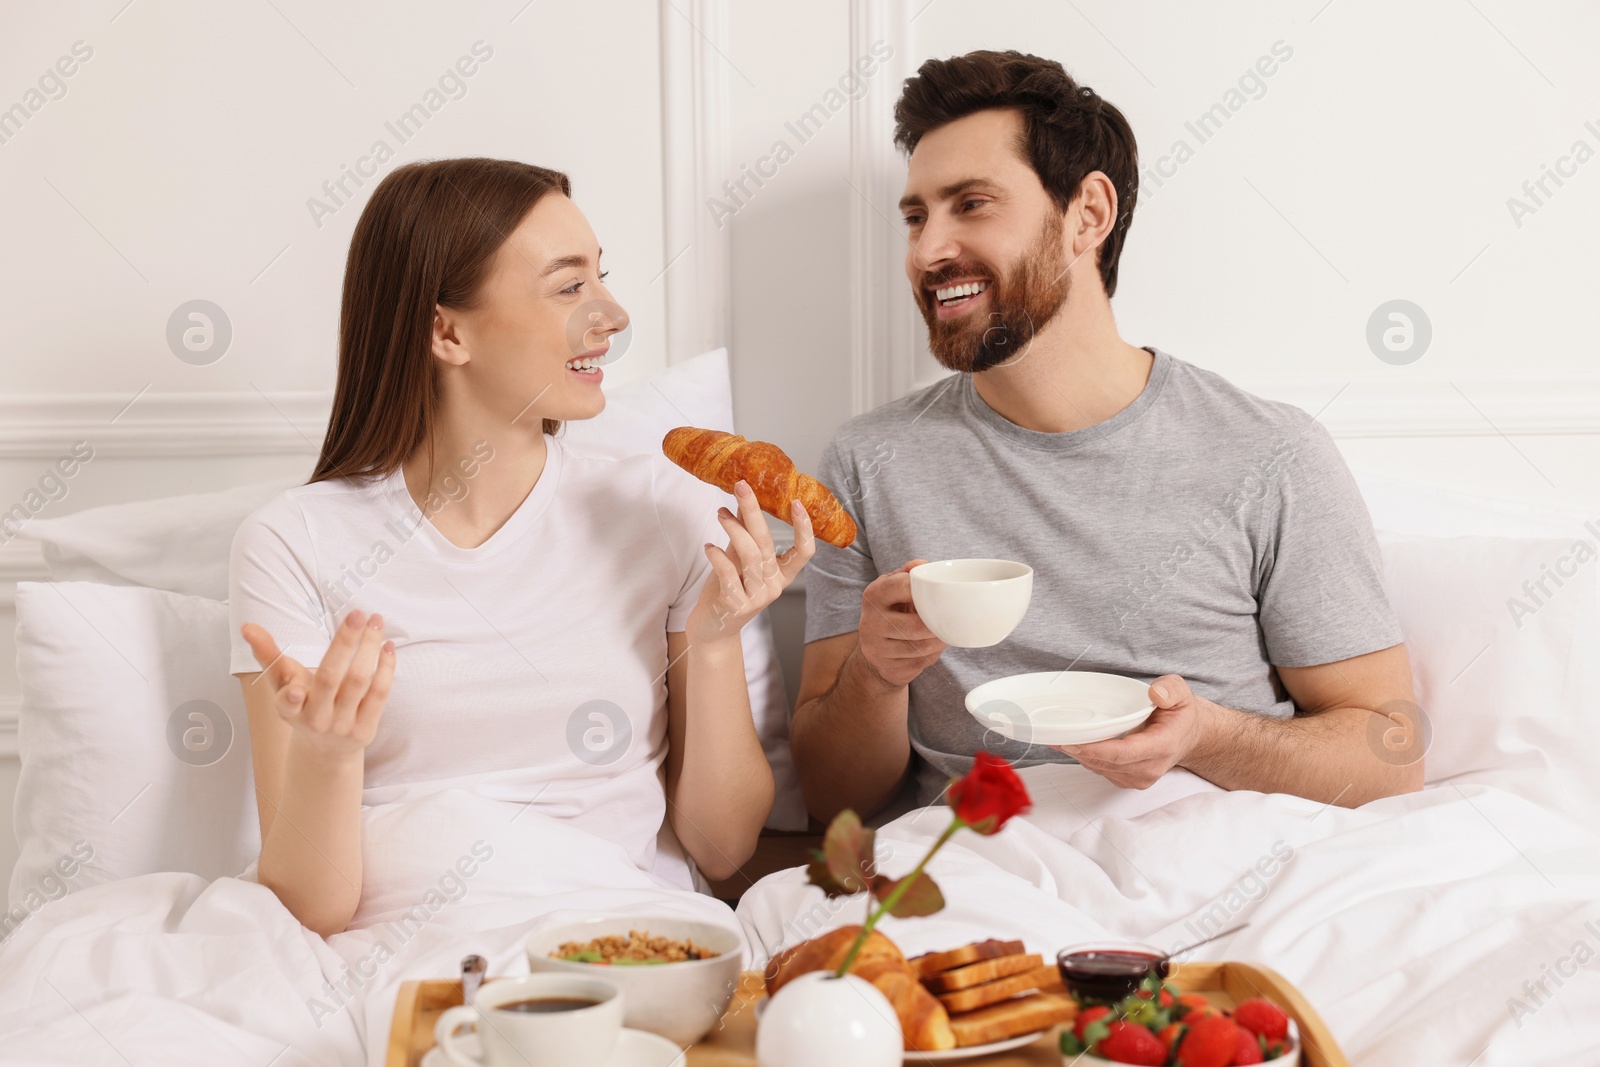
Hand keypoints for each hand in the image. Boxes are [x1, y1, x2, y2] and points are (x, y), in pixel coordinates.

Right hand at [242, 609, 395, 760]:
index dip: (290, 698)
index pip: (286, 704)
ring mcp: (342, 726)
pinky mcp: (366, 729)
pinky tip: (387, 645)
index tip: (296, 689)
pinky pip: (379, 694)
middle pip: (330, 679)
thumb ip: (267, 655)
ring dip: (369, 647)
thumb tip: (247, 626)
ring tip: (376, 620)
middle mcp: (315, 720)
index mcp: (290, 710)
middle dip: (344, 644)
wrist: (326, 749)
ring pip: (358, 681)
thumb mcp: (282, 683)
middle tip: (357, 613)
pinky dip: (385, 667)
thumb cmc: (301, 704)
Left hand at [684, 481, 814, 646]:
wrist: (712, 630)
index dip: (804, 528)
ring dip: (733, 529)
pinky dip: (717, 556)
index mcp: (781, 576)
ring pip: (749, 555)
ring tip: (720, 513)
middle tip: (742, 487)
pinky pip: (728, 573)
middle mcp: (773, 587)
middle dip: (753, 512)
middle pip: (767, 544)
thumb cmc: (727, 591)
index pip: (804, 552)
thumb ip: (744, 533)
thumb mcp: (738, 559)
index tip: (796, 502)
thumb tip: (744, 499)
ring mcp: (756, 598)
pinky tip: (708, 547)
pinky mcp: (736, 605)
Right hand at [853, 559, 946, 687]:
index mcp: (873, 595)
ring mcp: (877, 648)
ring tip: (946, 634)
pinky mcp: (888, 668)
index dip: (925, 590)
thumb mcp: (894, 589)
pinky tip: (933, 647)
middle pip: (915, 625)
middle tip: (950, 621)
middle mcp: (870, 622)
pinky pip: (919, 662)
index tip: (939, 594)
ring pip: (920, 647)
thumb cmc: (892, 612)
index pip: (902, 587)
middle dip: (937, 625)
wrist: (875, 653)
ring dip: (939, 641)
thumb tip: (922, 565)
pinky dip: (932, 655)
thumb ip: (908, 574)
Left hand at [1055, 675, 1209, 788]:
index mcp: (1162, 747)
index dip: (1095, 749)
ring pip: (1100, 768)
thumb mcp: (1181, 693)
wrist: (1187, 736)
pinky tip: (1073, 744)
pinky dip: (1086, 758)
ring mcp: (1139, 778)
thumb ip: (1170, 689)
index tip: (1071, 742)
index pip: (1123, 753)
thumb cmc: (1180, 714)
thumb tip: (1155, 694)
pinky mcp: (1128, 780)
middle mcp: (1149, 768)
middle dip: (1078, 750)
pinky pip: (1101, 770)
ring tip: (1056, 737)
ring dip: (1078, 755)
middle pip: (1106, 763)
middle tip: (1053, 735)